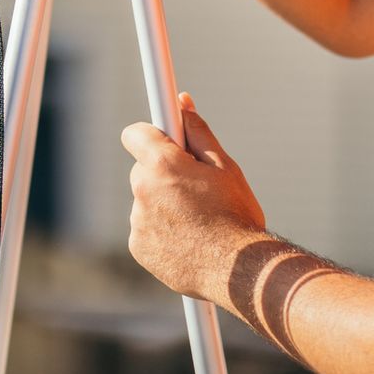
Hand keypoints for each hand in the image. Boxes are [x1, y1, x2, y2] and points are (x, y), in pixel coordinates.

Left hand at [121, 93, 267, 300]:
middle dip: (165, 173)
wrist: (238, 271)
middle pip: (144, 170)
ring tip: (198, 220)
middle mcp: (143, 190)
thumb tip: (180, 102)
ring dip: (165, 204)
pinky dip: (162, 231)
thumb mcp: (224, 167)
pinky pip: (146, 229)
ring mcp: (138, 221)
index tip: (166, 141)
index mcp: (162, 165)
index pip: (135, 134)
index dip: (152, 135)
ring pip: (147, 201)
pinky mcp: (138, 247)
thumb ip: (197, 132)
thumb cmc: (236, 215)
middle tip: (196, 187)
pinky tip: (189, 239)